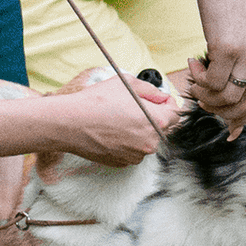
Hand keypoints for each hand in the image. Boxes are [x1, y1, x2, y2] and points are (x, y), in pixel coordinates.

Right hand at [32, 73, 185, 167]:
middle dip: (152, 117)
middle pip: (161, 128)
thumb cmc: (96, 102)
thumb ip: (151, 90)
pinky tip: (112, 131)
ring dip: (139, 131)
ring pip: (146, 140)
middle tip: (132, 108)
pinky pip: (133, 151)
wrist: (69, 123)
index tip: (158, 101)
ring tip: (118, 119)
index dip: (167, 104)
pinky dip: (127, 142)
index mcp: (156, 121)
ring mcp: (137, 155)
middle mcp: (150, 142)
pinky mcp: (123, 162)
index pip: (176, 114)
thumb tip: (161, 97)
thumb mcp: (127, 82)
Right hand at [187, 0, 245, 133]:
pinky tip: (194, 62)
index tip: (228, 126)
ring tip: (195, 76)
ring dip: (206, 96)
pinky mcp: (226, 45)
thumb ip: (244, 43)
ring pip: (228, 98)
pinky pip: (213, 81)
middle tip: (205, 102)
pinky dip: (199, 79)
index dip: (243, 116)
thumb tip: (228, 62)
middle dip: (226, 115)